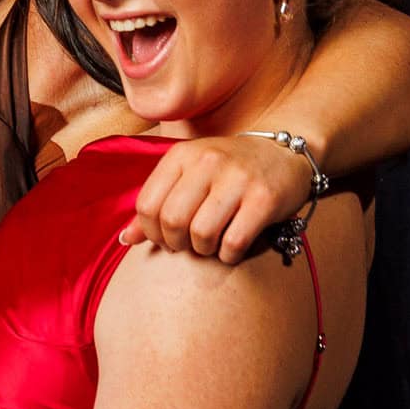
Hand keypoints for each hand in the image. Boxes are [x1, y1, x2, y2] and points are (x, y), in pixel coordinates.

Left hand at [122, 133, 315, 261]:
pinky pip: (234, 241)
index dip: (150, 231)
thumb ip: (157, 205)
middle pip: (172, 220)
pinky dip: (228, 254)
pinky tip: (231, 248)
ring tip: (209, 245)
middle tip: (187, 244)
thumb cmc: (227, 171)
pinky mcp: (264, 198)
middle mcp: (208, 162)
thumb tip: (125, 239)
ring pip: (201, 233)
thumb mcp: (188, 176)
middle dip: (175, 243)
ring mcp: (238, 179)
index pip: (147, 204)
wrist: (284, 153)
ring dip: (202, 250)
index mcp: (182, 155)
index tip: (164, 238)